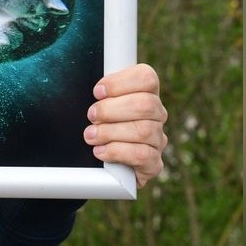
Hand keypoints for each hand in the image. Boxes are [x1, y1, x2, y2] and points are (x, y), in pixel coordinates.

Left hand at [83, 63, 168, 186]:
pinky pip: (143, 155)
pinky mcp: (154, 163)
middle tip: (91, 116)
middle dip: (111, 110)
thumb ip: (97, 94)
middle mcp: (156, 115)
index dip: (120, 82)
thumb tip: (87, 86)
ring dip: (110, 132)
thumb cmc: (96, 127)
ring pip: (143, 130)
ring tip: (90, 136)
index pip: (146, 77)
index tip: (97, 92)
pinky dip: (117, 152)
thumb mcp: (94, 106)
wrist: (101, 167)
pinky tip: (100, 151)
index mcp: (145, 94)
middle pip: (146, 104)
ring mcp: (157, 139)